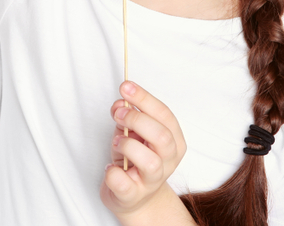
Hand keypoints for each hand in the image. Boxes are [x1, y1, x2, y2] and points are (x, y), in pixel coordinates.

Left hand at [100, 81, 189, 223]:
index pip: (165, 115)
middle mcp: (168, 162)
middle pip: (162, 136)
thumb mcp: (132, 132)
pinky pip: (124, 184)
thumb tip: (121, 102)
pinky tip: (109, 167)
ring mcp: (152, 181)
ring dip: (128, 145)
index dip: (144, 98)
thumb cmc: (134, 159)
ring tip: (116, 142)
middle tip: (118, 114)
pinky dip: (113, 173)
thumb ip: (127, 115)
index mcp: (174, 142)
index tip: (125, 86)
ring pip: (150, 162)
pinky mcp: (133, 196)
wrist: (134, 197)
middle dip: (137, 119)